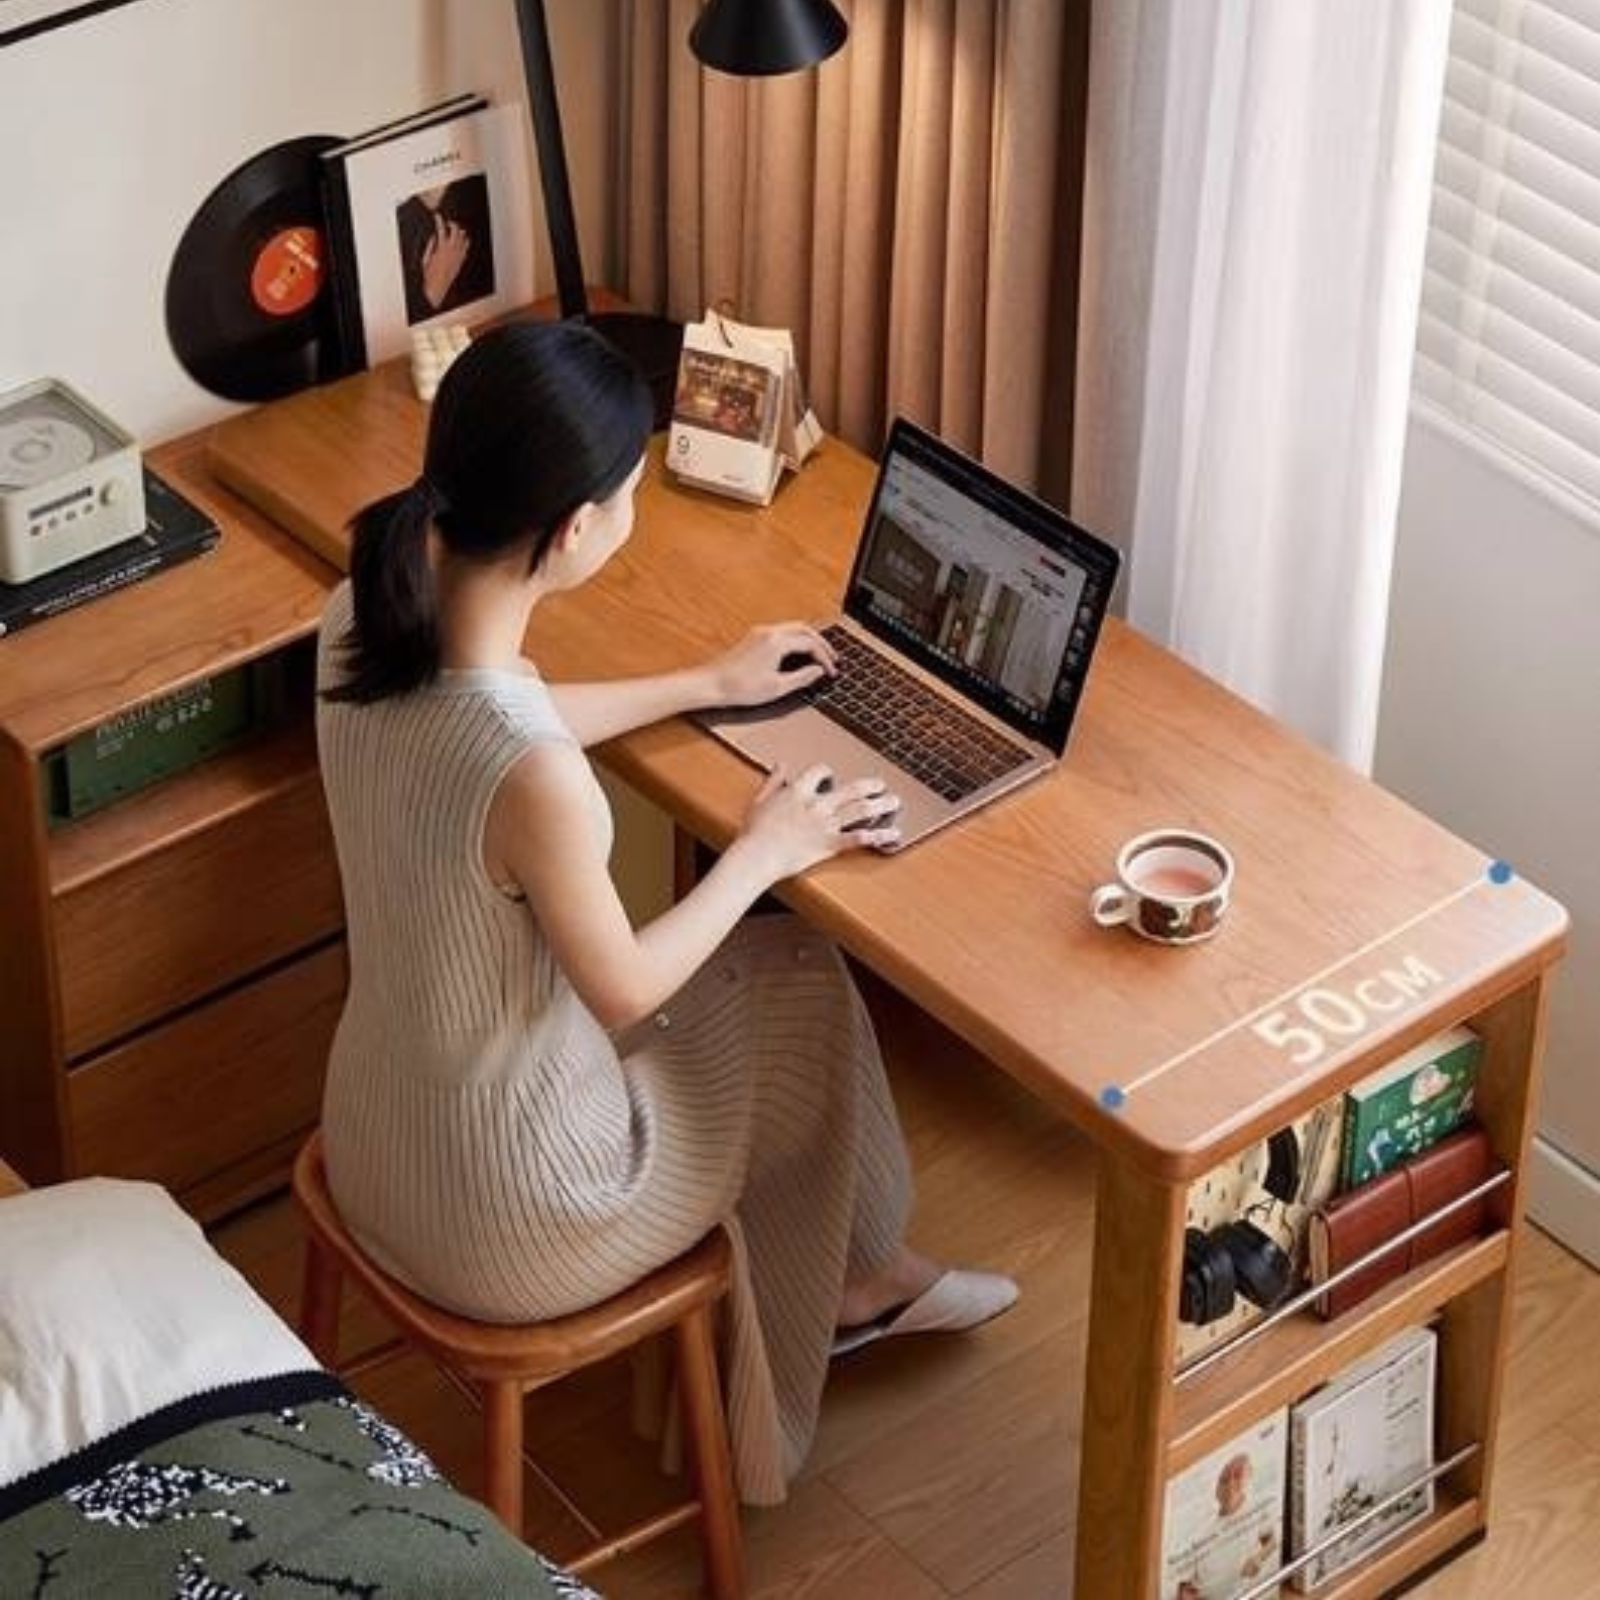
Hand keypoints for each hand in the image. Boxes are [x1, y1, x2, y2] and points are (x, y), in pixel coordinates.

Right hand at [421, 214, 470, 309]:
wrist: (437, 287)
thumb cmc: (429, 274)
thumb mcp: (426, 257)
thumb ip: (430, 245)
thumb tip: (434, 236)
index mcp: (441, 248)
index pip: (441, 229)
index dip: (439, 220)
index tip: (437, 215)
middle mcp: (452, 250)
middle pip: (455, 231)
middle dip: (452, 224)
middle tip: (448, 222)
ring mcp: (458, 256)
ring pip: (463, 239)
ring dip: (459, 232)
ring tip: (456, 230)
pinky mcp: (461, 261)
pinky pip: (466, 248)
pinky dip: (465, 242)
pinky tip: (463, 240)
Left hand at [706, 623, 835, 707]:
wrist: (710, 685)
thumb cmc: (738, 687)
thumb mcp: (777, 687)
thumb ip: (802, 678)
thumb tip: (818, 672)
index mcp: (777, 641)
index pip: (811, 643)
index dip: (825, 658)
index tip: (831, 671)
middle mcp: (769, 632)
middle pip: (805, 629)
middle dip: (821, 643)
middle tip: (832, 658)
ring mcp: (760, 633)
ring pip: (793, 628)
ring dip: (809, 640)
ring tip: (819, 655)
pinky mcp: (753, 638)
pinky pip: (782, 632)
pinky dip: (795, 640)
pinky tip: (798, 653)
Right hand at [735, 764, 901, 881]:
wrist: (756, 856)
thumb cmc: (754, 832)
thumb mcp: (760, 800)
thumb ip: (773, 781)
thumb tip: (780, 764)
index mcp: (798, 791)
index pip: (819, 771)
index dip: (826, 771)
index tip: (831, 774)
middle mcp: (816, 805)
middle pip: (850, 789)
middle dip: (869, 785)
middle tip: (881, 784)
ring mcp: (825, 824)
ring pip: (859, 810)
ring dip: (881, 805)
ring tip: (895, 802)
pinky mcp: (829, 845)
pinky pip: (857, 839)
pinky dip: (876, 836)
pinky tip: (891, 834)